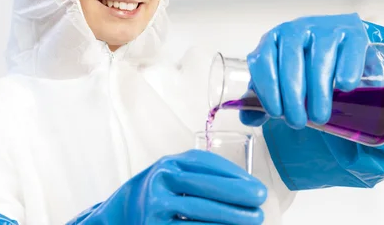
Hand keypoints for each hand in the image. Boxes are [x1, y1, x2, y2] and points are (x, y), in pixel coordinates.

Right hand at [68, 149, 266, 223]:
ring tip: (254, 219)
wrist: (122, 214)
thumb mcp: (172, 175)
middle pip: (205, 187)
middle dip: (238, 194)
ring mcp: (156, 208)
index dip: (233, 174)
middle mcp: (160, 182)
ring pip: (201, 213)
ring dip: (232, 217)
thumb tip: (244, 185)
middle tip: (261, 200)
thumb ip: (200, 173)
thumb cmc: (158, 193)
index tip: (256, 184)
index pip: (205, 164)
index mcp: (168, 164)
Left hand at [242, 13, 368, 128]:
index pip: (263, 61)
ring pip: (319, 59)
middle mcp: (297, 28)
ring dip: (318, 92)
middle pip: (291, 63)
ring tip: (319, 116)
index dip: (268, 89)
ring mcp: (326, 28)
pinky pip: (349, 52)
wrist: (341, 46)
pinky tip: (344, 87)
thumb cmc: (306, 64)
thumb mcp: (281, 79)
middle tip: (298, 122)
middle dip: (293, 97)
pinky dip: (347, 70)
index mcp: (274, 39)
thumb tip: (249, 118)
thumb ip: (264, 97)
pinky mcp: (353, 33)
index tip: (276, 113)